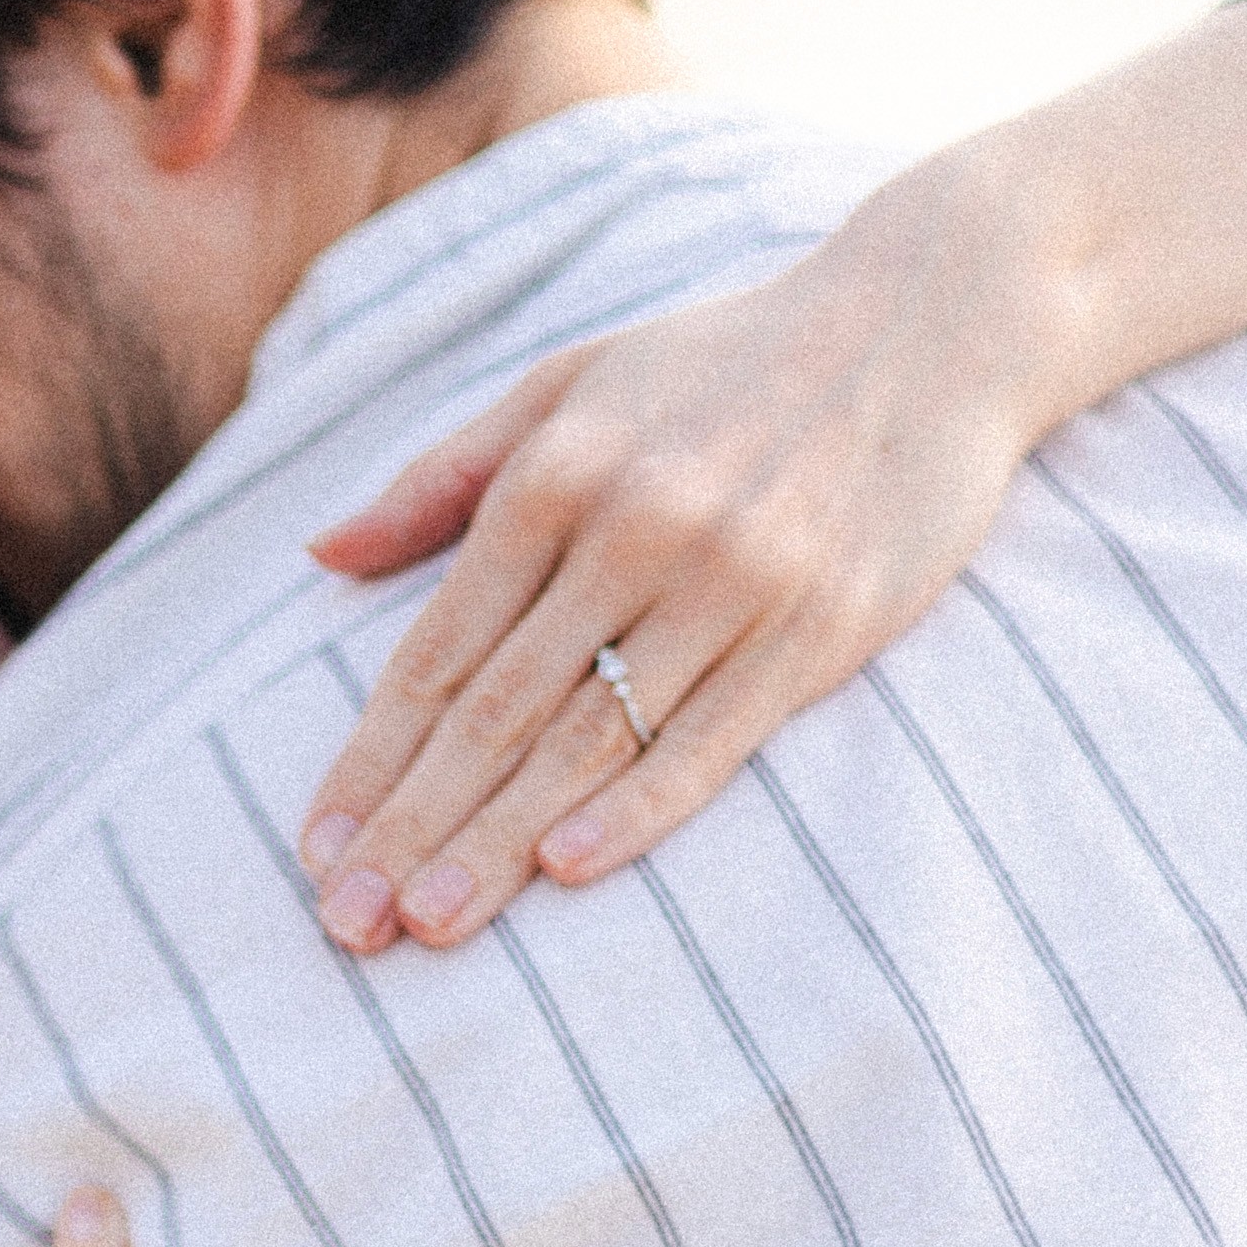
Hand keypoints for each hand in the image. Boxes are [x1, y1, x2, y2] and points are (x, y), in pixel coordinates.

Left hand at [293, 187, 1058, 951]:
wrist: (932, 323)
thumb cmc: (728, 363)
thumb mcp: (571, 383)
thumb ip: (446, 475)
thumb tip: (320, 552)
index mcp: (556, 473)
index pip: (436, 650)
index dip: (369, 759)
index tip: (313, 850)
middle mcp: (633, 528)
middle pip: (496, 710)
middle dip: (411, 825)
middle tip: (345, 924)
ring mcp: (730, 581)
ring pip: (591, 737)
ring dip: (501, 840)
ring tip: (427, 924)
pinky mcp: (820, 625)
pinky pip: (713, 735)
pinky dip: (640, 806)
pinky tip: (569, 869)